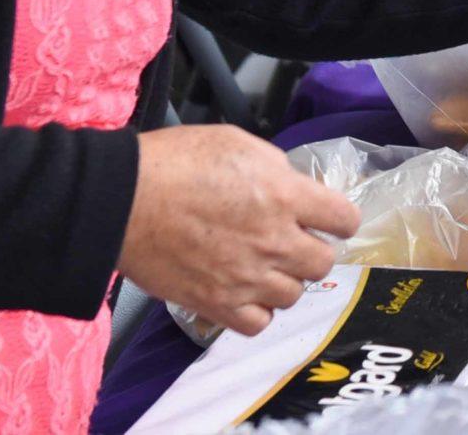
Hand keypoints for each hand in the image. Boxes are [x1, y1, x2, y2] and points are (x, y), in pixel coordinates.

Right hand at [118, 125, 362, 337]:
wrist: (124, 199)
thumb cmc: (174, 163)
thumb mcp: (237, 144)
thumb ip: (276, 168)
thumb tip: (293, 186)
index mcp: (285, 196)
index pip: (344, 218)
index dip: (339, 218)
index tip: (329, 219)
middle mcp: (274, 241)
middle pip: (323, 262)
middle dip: (310, 249)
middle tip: (289, 241)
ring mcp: (247, 277)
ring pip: (292, 295)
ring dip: (283, 281)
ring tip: (261, 266)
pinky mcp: (217, 304)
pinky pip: (257, 324)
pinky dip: (255, 312)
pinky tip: (243, 293)